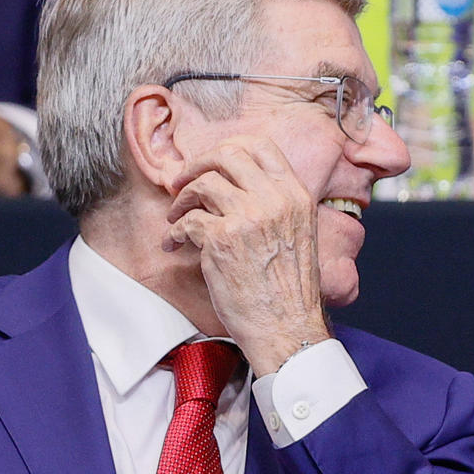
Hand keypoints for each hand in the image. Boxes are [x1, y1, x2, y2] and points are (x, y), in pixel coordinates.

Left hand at [164, 136, 331, 374]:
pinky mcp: (222, 240)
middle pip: (227, 154)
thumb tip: (238, 188)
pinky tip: (175, 245)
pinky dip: (174, 232)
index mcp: (296, 195)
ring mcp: (248, 216)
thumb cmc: (291, 291)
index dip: (229, 149)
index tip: (212, 164)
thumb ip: (276, 205)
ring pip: (204, 183)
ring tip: (177, 217)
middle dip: (197, 164)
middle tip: (182, 182)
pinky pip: (187, 220)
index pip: (261, 146)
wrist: (288, 327)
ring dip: (182, 199)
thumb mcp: (299, 234)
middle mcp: (274, 199)